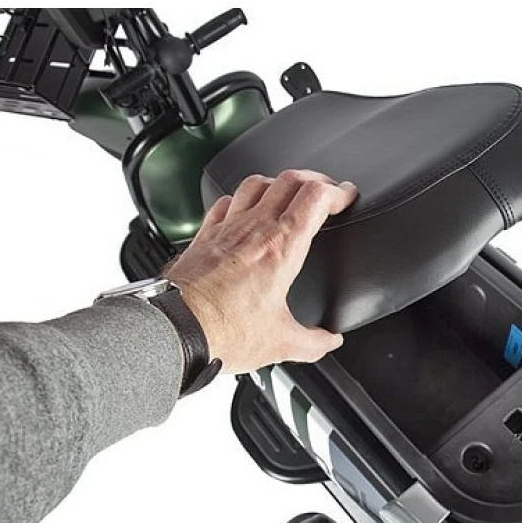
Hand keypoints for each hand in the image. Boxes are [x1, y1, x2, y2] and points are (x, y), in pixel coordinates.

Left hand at [166, 169, 357, 372]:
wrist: (174, 330)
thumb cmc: (222, 331)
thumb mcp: (280, 343)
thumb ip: (312, 342)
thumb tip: (328, 341)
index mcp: (281, 248)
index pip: (316, 198)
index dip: (338, 192)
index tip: (347, 197)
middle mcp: (253, 229)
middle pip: (289, 179)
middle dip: (314, 180)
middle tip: (325, 191)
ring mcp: (226, 228)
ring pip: (256, 183)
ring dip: (277, 182)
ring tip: (287, 192)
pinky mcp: (203, 237)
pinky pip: (224, 202)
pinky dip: (240, 198)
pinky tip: (241, 209)